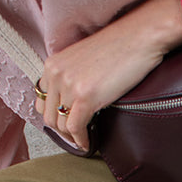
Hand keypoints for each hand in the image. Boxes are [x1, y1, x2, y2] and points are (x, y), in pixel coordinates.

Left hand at [35, 0, 181, 150]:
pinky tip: (88, 144)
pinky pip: (76, 128)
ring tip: (83, 141)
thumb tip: (72, 102)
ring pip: (61, 124)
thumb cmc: (120, 47)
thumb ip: (72, 76)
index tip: (65, 123)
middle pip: (49, 115)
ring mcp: (69, 85)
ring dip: (72, 137)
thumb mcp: (84, 60)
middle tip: (75, 137)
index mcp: (53, 63)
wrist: (139, 37)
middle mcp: (56, 74)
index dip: (54, 115)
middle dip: (62, 131)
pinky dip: (81, 140)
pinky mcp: (85, 97)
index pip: (42, 99)